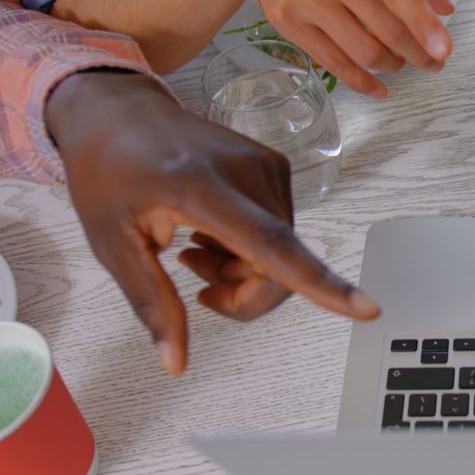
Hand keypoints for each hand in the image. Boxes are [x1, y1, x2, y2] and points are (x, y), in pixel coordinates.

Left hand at [45, 71, 379, 375]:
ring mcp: (266, 165)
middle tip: (196, 286)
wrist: (118, 110)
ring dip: (245, 270)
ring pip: (283, 252)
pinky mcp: (275, 166)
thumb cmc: (108, 173)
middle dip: (245, 293)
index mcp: (201, 186)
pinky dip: (252, 248)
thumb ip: (151, 302)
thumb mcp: (112, 243)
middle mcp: (246, 171)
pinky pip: (280, 231)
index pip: (271, 243)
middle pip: (280, 264)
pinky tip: (212, 233)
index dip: (319, 283)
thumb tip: (175, 363)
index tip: (366, 308)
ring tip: (194, 249)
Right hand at [212, 0, 454, 96]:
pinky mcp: (286, 20)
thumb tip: (442, 8)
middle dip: (418, 53)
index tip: (443, 50)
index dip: (425, 26)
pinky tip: (379, 87)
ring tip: (403, 63)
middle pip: (386, 28)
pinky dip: (361, 82)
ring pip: (363, 51)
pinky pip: (332, 63)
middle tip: (434, 62)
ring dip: (393, 65)